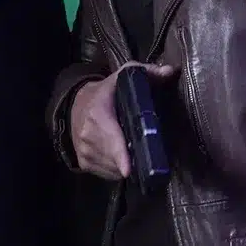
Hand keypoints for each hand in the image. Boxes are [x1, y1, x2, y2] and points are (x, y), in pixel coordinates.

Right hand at [68, 62, 175, 179]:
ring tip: (136, 154)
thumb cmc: (104, 93)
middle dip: (134, 160)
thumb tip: (171, 71)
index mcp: (98, 115)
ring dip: (127, 167)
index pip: (111, 139)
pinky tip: (123, 160)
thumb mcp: (122, 77)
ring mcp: (84, 151)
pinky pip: (106, 175)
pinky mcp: (84, 163)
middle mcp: (88, 136)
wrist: (74, 105)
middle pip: (115, 158)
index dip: (120, 156)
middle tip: (148, 154)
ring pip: (112, 169)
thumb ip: (146, 72)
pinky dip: (117, 171)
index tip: (129, 169)